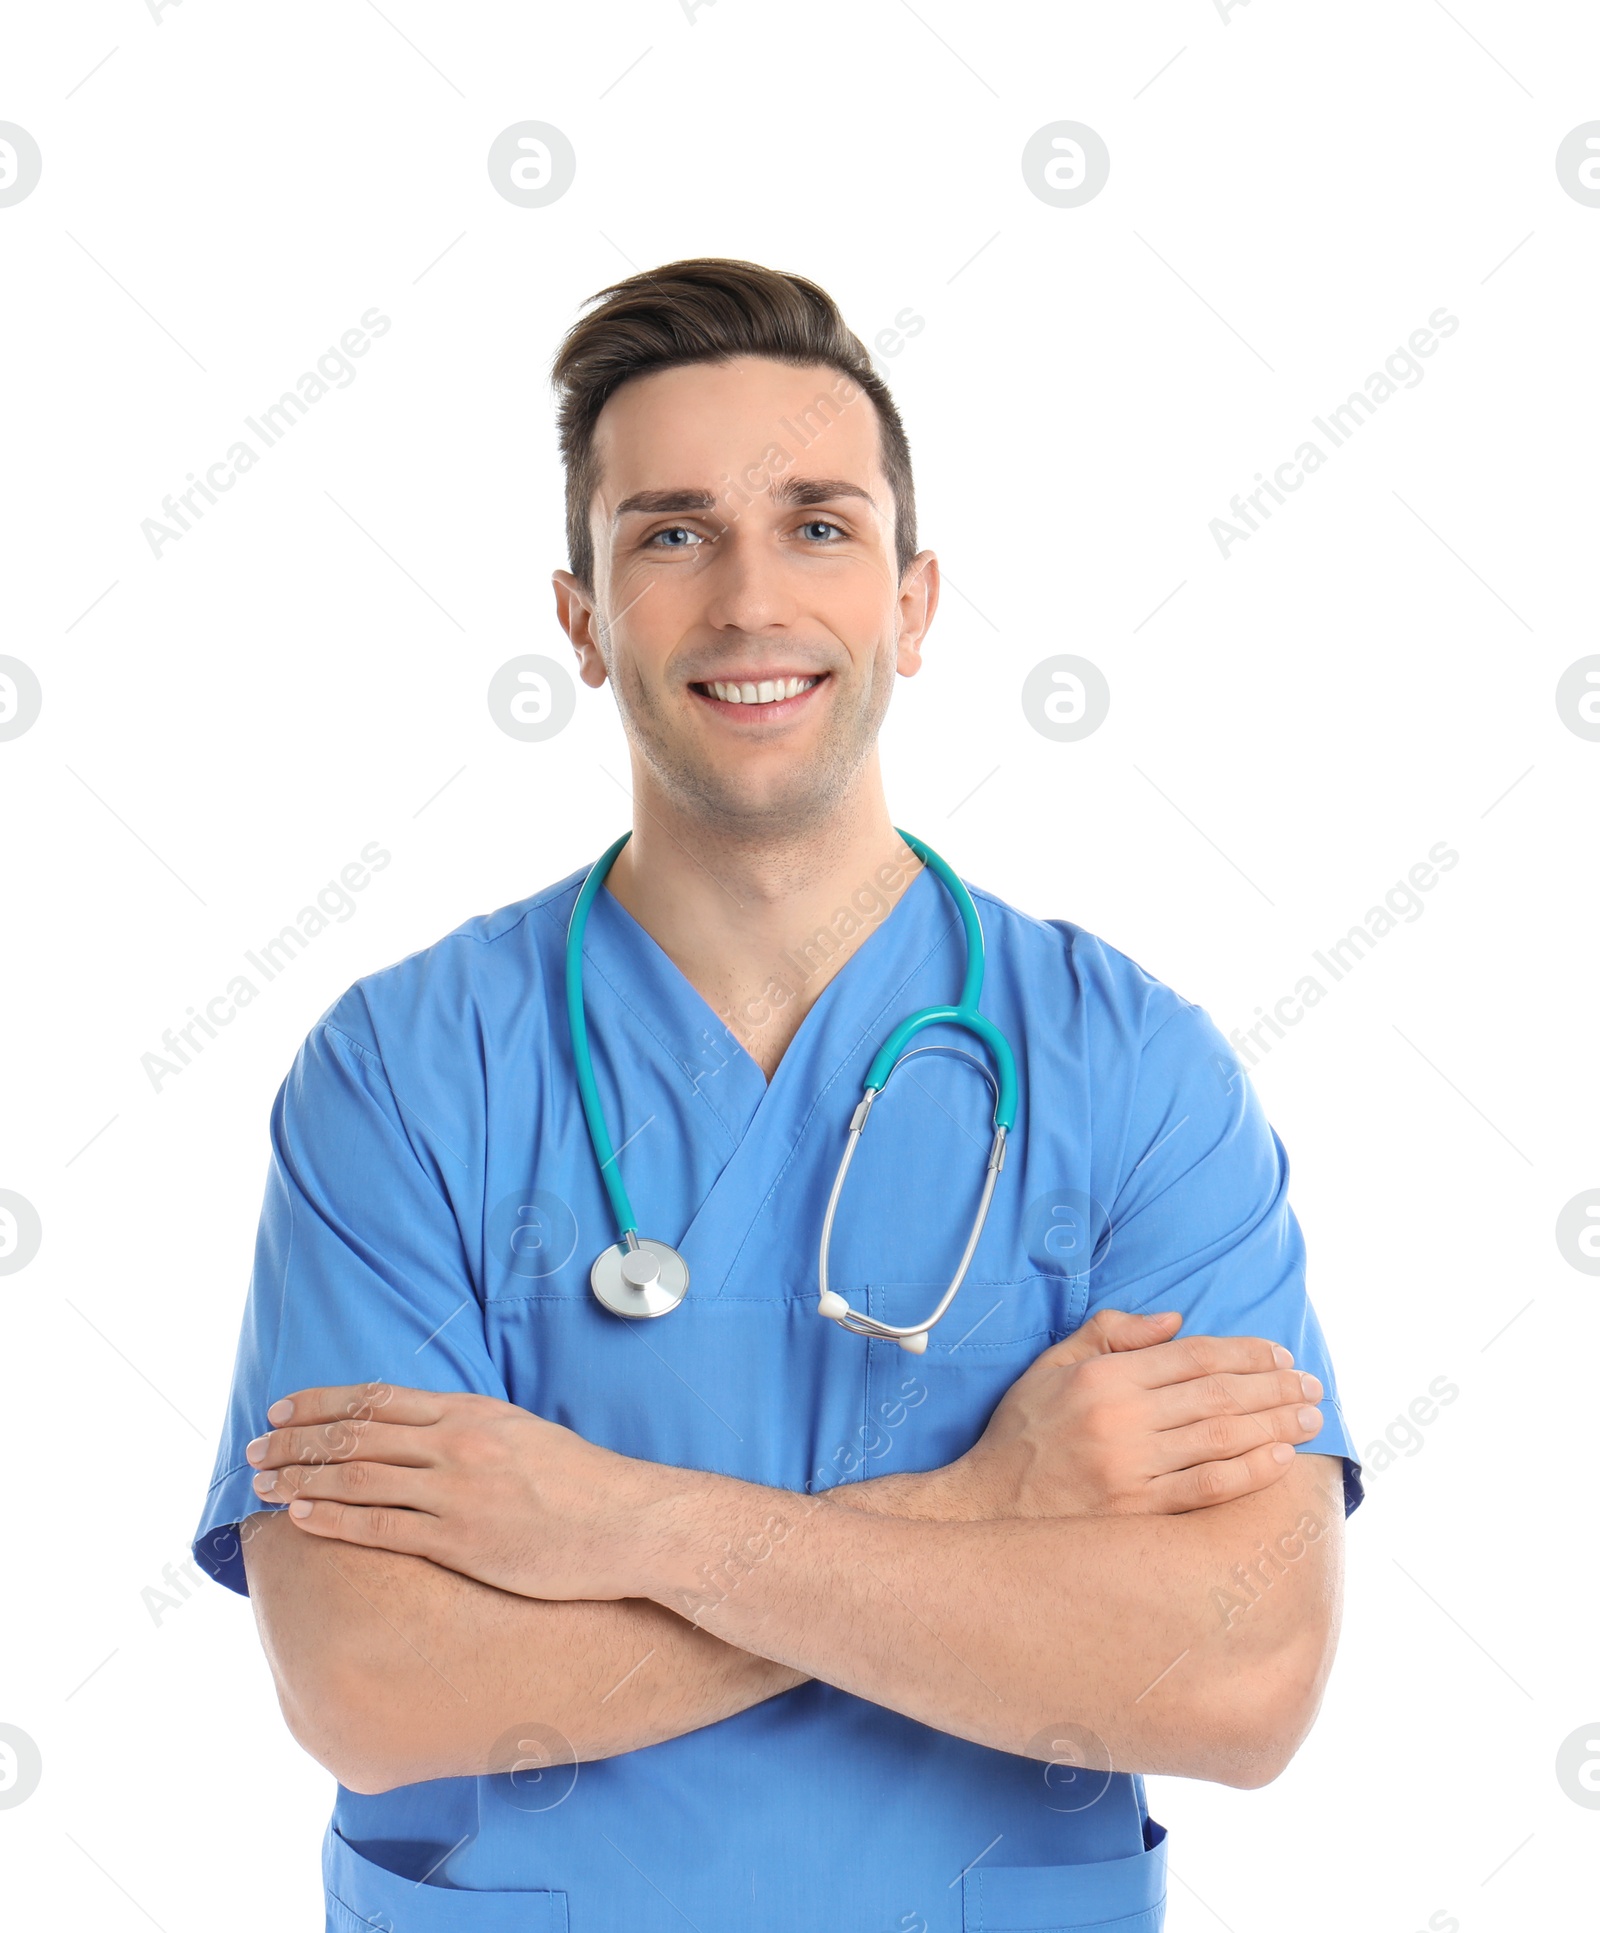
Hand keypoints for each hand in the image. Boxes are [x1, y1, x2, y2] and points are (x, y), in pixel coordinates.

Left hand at [244, 1384, 657, 1599]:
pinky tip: (302, 1518)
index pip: (377, 1399)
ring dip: (303, 1480)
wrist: (627, 1522)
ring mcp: (456, 1491)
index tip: (281, 1411)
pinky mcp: (461, 1539)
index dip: (321, 1404)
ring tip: (265, 1487)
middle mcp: (456, 1443)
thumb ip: (470, 1429)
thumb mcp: (523, 1434)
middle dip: (297, 1442)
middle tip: (254, 1451)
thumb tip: (424, 1431)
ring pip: (358, 1478)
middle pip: (356, 1434)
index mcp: (470, 1411)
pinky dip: (333, 1521)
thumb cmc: (582, 1484)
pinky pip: (380, 1527)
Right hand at [942, 1310, 1324, 1517]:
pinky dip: (1249, 1471)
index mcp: (1103, 1377)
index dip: (1245, 1352)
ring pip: (1223, 1439)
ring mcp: (1132, 1467)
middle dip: (1275, 1386)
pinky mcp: (1138, 1511)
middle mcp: (1121, 1419)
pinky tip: (1279, 1460)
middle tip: (1312, 1384)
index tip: (1280, 1354)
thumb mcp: (1052, 1365)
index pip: (1193, 1356)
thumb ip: (1110, 1332)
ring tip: (1309, 1417)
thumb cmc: (1023, 1432)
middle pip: (1219, 1395)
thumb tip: (1175, 1320)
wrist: (988, 1505)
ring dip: (1275, 1425)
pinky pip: (1208, 1487)